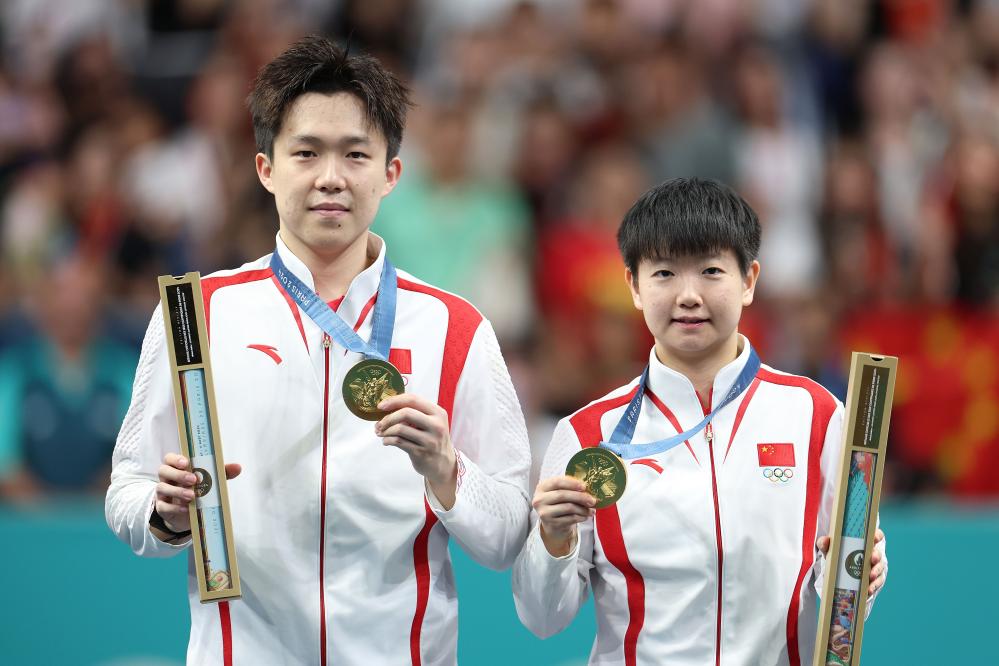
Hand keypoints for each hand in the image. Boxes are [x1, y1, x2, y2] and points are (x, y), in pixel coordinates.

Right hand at [153, 453, 241, 536]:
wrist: (188, 514)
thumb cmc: (198, 490)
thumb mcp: (210, 480)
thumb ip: (222, 473)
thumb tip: (238, 467)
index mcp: (177, 467)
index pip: (169, 458)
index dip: (176, 459)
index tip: (187, 462)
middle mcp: (166, 478)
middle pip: (163, 470)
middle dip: (178, 474)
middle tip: (193, 479)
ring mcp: (162, 493)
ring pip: (162, 488)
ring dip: (177, 491)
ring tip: (191, 496)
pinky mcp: (162, 508)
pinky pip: (164, 506)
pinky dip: (175, 507)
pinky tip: (186, 509)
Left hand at [376, 394, 456, 508]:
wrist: (443, 463)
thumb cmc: (432, 439)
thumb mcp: (431, 422)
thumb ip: (415, 413)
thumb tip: (387, 407)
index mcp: (438, 413)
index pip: (413, 399)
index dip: (394, 400)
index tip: (381, 405)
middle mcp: (436, 425)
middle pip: (406, 413)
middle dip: (388, 417)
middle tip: (379, 424)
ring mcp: (429, 440)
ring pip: (400, 429)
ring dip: (385, 430)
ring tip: (381, 433)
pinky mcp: (421, 453)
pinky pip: (399, 442)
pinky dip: (388, 440)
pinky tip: (386, 441)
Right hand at [533, 476, 595, 556]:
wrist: (552, 522)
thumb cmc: (559, 503)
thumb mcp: (559, 491)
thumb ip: (570, 487)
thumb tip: (589, 487)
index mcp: (542, 487)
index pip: (557, 482)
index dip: (572, 483)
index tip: (584, 486)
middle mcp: (540, 499)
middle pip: (562, 495)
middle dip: (580, 497)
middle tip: (593, 500)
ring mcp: (545, 512)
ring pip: (568, 508)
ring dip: (583, 509)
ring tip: (591, 510)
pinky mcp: (552, 523)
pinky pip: (570, 518)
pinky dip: (581, 517)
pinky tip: (586, 516)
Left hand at [816, 528, 885, 595]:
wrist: (837, 573)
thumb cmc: (836, 555)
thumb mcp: (829, 549)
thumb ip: (825, 544)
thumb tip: (825, 540)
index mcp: (863, 542)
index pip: (875, 535)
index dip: (877, 535)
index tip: (875, 538)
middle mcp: (871, 553)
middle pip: (878, 552)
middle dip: (876, 555)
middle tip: (872, 559)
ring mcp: (875, 566)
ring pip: (879, 568)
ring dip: (876, 572)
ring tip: (870, 576)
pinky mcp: (875, 579)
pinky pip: (877, 582)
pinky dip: (874, 586)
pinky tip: (868, 590)